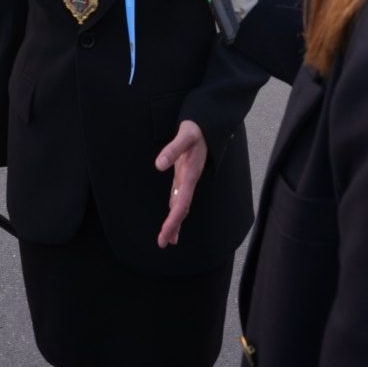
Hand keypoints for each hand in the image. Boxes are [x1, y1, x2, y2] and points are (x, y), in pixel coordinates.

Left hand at [155, 120, 207, 247]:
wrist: (208, 123)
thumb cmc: (198, 128)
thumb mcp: (186, 135)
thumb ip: (173, 149)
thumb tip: (159, 165)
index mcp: (190, 174)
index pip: (181, 204)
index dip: (173, 222)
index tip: (165, 236)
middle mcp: (189, 179)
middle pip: (182, 208)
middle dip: (173, 227)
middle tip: (163, 244)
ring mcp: (187, 177)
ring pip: (181, 204)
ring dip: (175, 221)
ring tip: (169, 239)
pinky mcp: (184, 173)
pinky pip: (179, 195)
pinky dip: (175, 208)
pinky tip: (173, 214)